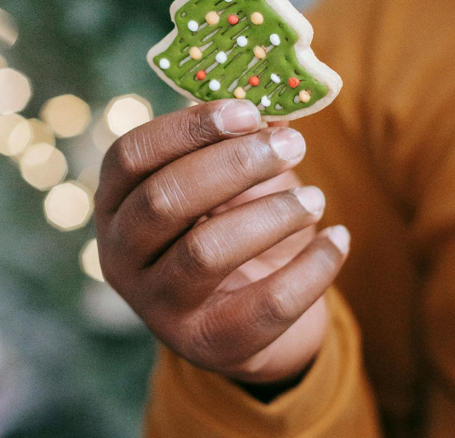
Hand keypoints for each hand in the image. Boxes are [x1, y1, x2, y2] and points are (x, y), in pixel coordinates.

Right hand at [94, 99, 349, 384]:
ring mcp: (156, 306)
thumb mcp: (228, 184)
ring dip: (272, 215)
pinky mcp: (205, 343)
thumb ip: (240, 146)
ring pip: (206, 252)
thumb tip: (279, 112)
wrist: (247, 317)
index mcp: (116, 203)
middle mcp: (120, 256)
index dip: (188, 128)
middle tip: (293, 146)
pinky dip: (312, 267)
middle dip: (234, 165)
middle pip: (164, 200)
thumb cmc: (230, 228)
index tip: (248, 111)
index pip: (132, 155)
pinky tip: (339, 238)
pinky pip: (265, 304)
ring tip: (316, 197)